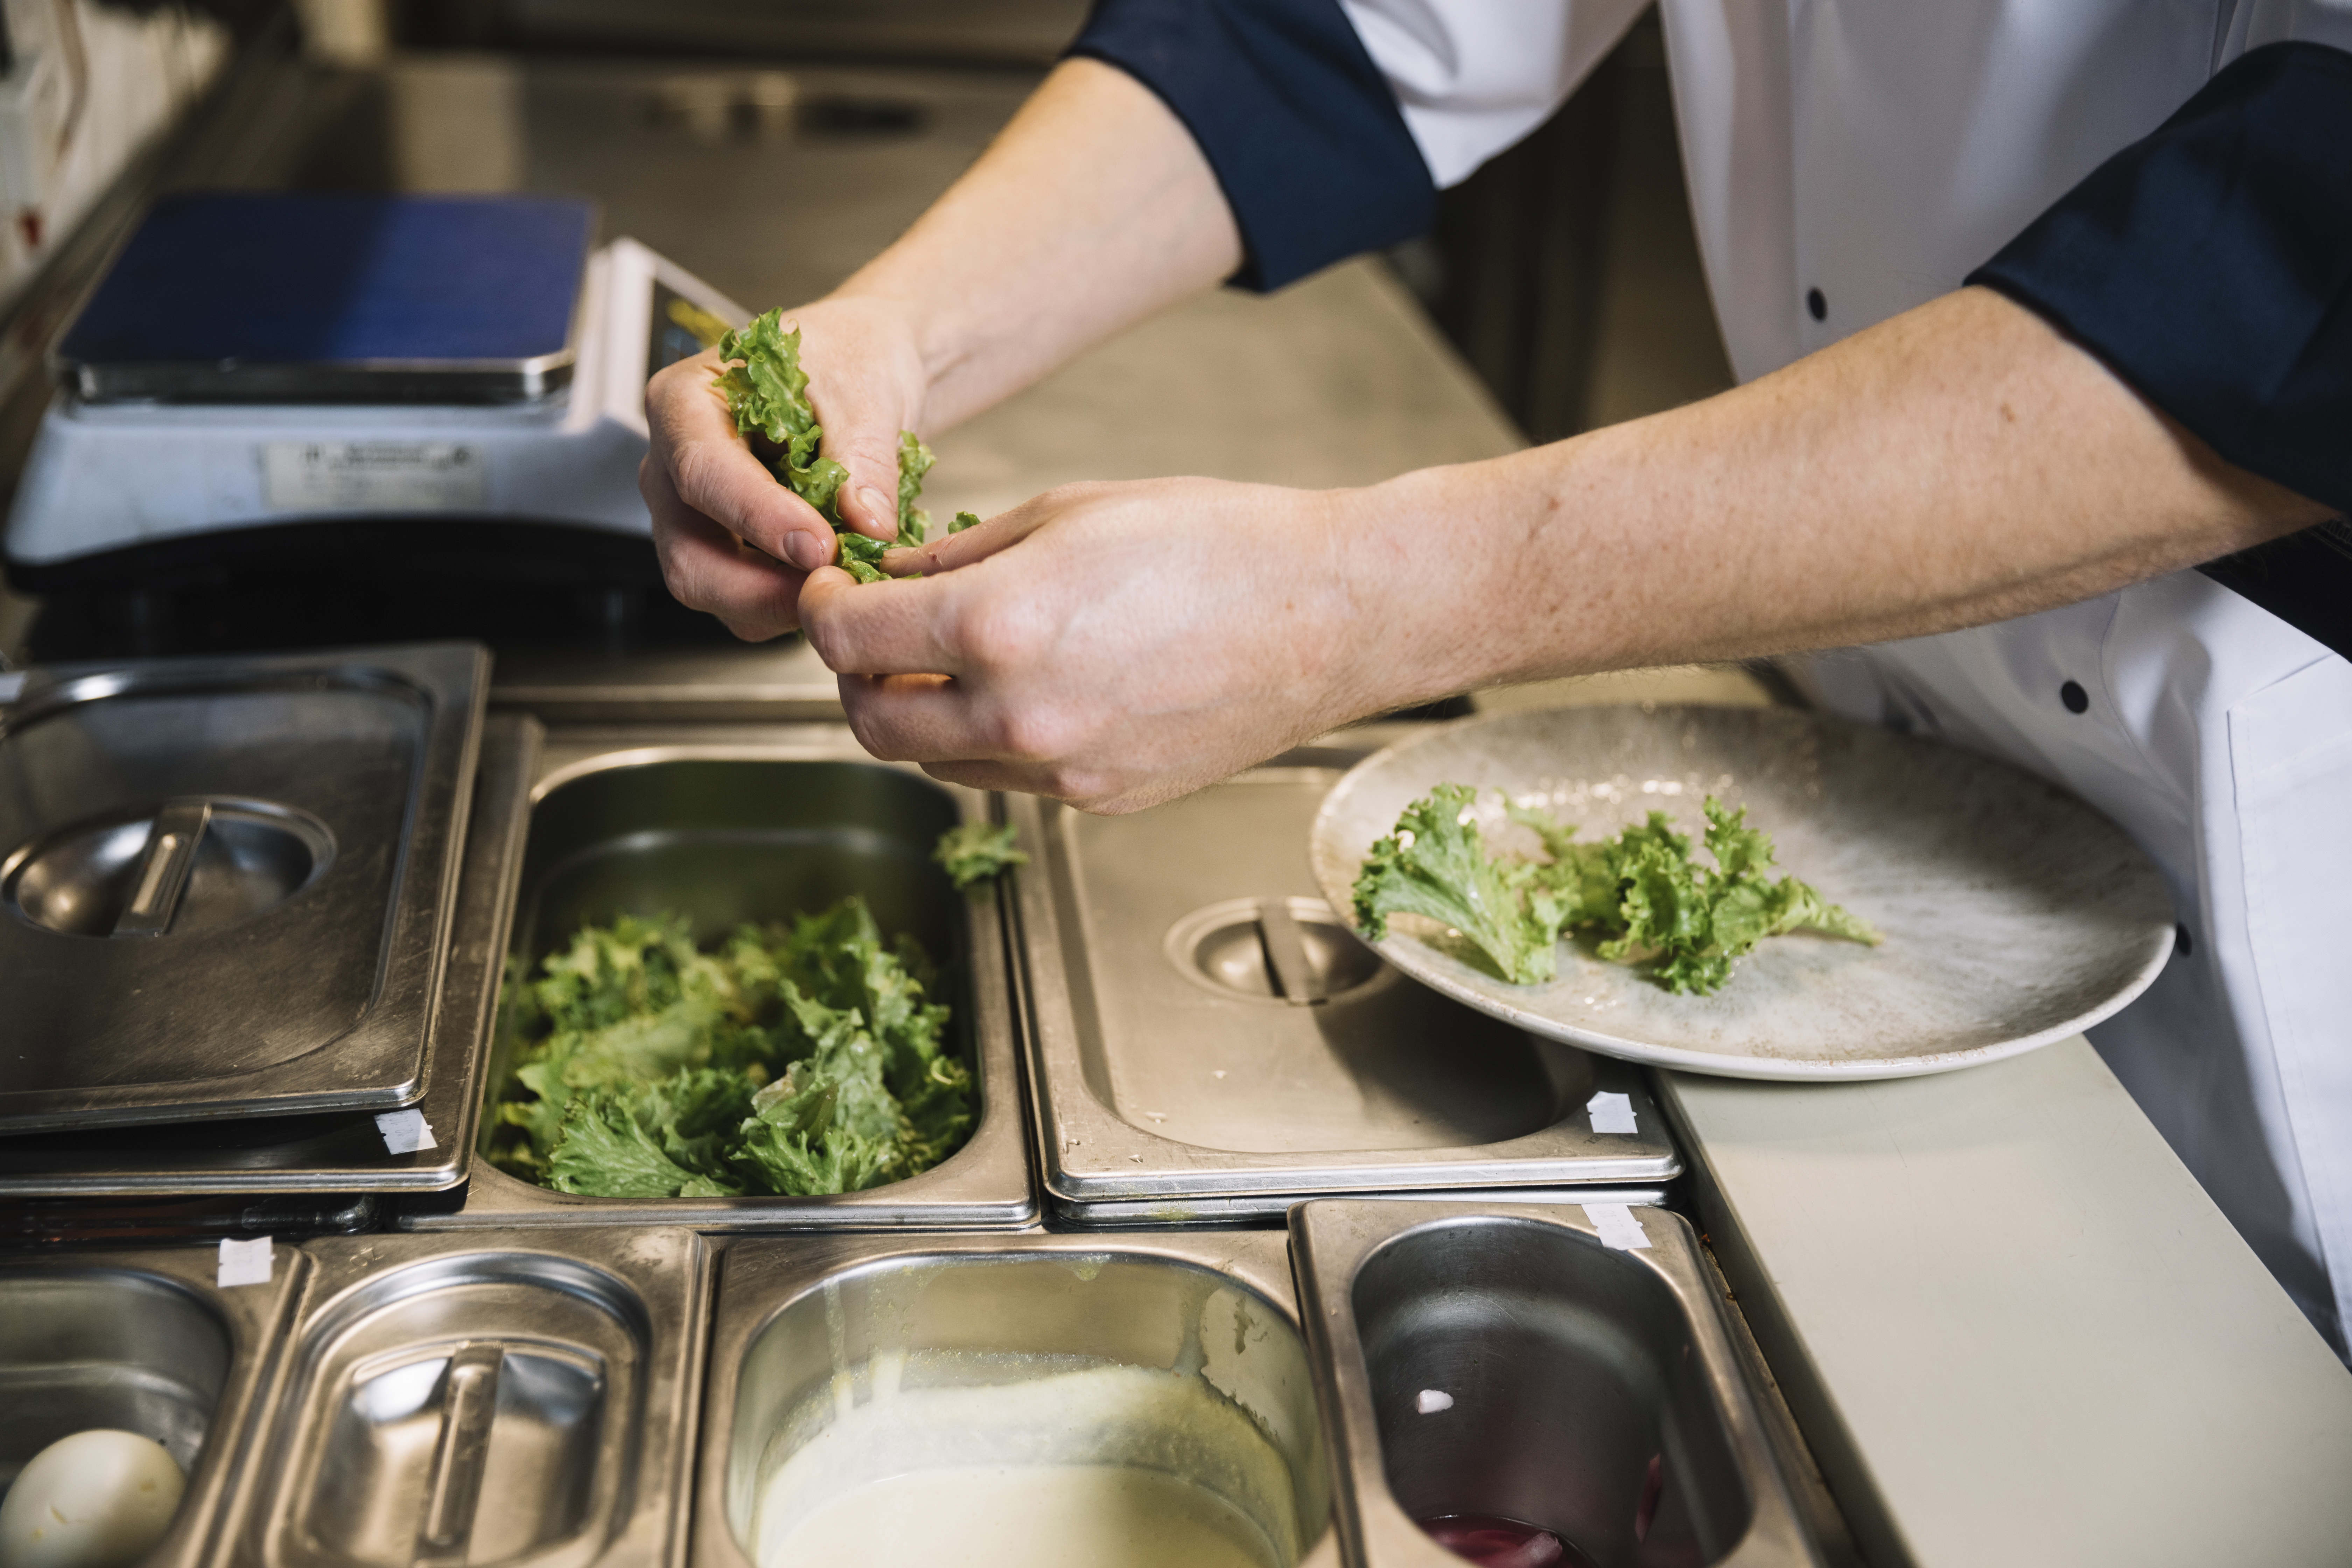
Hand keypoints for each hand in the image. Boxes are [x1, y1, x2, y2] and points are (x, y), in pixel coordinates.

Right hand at [640, 296, 927, 639]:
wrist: (862, 373)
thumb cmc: (847, 361)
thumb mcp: (864, 392)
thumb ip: (864, 459)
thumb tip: (869, 526)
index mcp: (685, 403)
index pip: (702, 473)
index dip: (759, 518)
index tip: (820, 548)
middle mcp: (672, 465)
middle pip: (689, 555)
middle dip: (761, 589)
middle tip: (834, 589)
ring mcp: (692, 515)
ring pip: (712, 589)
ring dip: (778, 605)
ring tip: (844, 585)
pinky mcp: (723, 549)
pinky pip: (742, 602)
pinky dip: (788, 606)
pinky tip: (834, 584)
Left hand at [797, 478, 1379, 812]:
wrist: (1329, 616)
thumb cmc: (1218, 543)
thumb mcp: (1070, 511)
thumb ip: (962, 555)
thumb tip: (895, 580)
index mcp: (998, 626)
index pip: (847, 637)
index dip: (822, 607)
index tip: (834, 589)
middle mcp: (1019, 715)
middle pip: (869, 722)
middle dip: (852, 674)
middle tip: (872, 631)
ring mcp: (1061, 770)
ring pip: (931, 762)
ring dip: (916, 714)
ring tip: (947, 660)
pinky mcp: (1100, 799)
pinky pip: (1005, 779)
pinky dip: (986, 742)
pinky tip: (1022, 690)